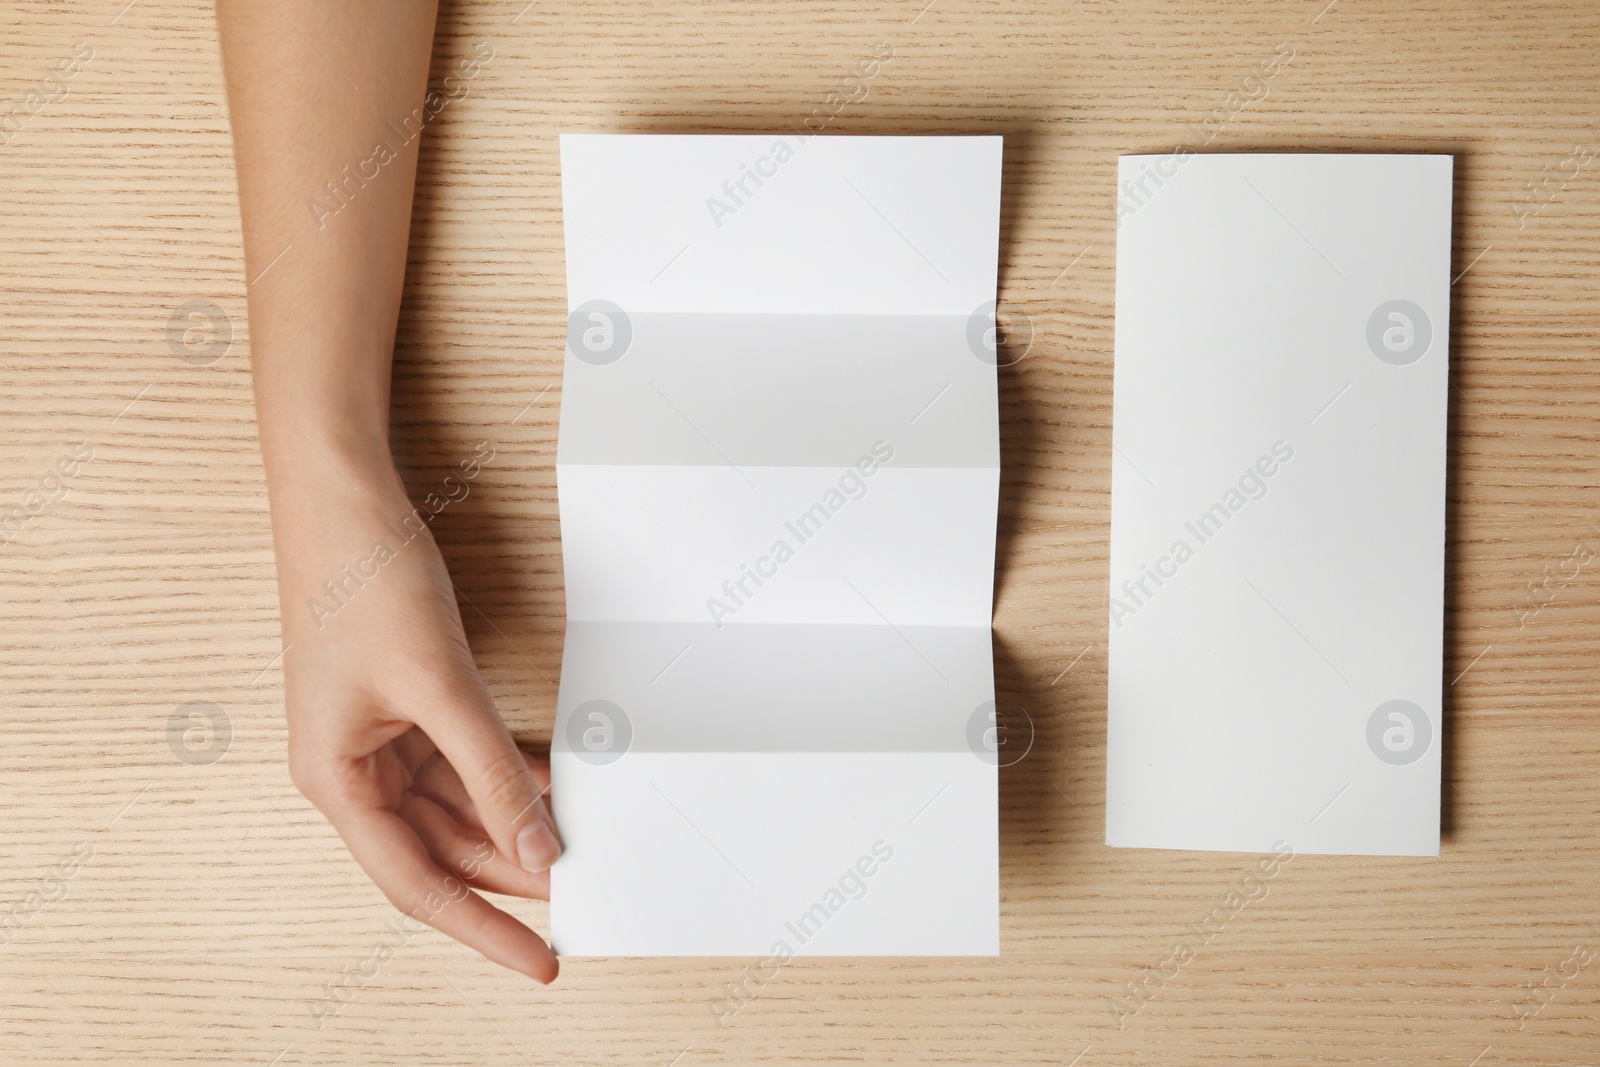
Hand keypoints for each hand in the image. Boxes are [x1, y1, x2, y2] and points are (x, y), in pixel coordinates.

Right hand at [273, 461, 561, 981]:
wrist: (343, 495)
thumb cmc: (364, 580)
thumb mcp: (441, 684)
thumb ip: (491, 771)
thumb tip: (536, 846)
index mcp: (336, 780)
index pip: (418, 884)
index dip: (482, 928)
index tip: (541, 960)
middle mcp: (351, 769)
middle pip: (438, 849)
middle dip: (508, 873)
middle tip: (582, 893)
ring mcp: (378, 736)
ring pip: (453, 808)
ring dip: (512, 822)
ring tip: (576, 841)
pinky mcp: (404, 704)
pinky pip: (458, 762)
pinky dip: (505, 775)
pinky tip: (552, 784)